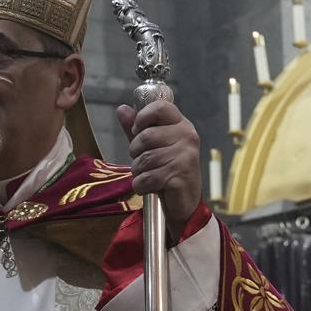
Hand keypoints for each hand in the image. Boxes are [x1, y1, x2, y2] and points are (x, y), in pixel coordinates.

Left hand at [117, 91, 203, 236]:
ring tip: (148, 176)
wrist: (184, 202)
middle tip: (144, 163)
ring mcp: (186, 156)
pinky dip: (142, 186)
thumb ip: (136, 129)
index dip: (142, 117)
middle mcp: (187, 136)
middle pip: (146, 137)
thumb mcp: (151, 147)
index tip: (136, 130)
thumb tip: (122, 109)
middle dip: (136, 153)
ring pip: (145, 159)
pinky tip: (150, 187)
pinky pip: (147, 177)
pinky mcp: (181, 175)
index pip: (160, 107)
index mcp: (181, 125)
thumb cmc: (167, 171)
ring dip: (138, 172)